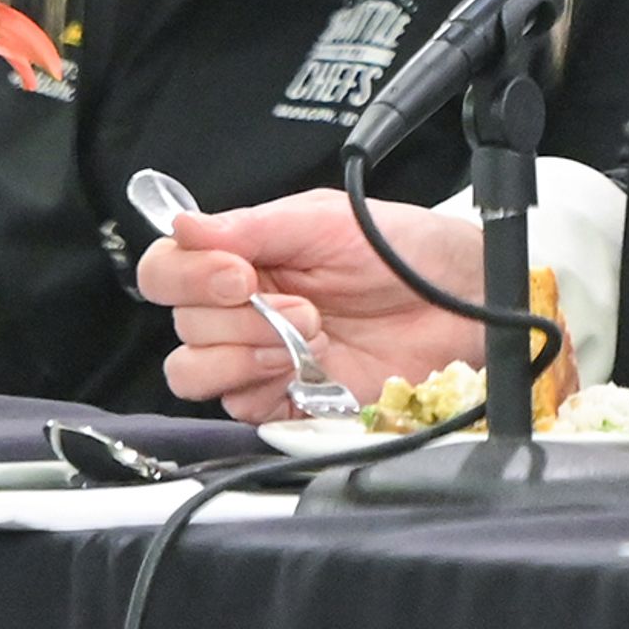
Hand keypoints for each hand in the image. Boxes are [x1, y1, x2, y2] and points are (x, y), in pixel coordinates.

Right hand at [134, 188, 486, 423]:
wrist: (459, 301)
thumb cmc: (404, 252)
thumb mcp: (327, 221)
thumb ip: (252, 226)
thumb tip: (183, 224)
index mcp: (244, 256)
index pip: (168, 270)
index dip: (187, 276)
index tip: (237, 274)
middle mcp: (244, 308)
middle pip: (181, 324)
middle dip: (239, 316)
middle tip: (301, 306)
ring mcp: (261, 356)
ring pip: (194, 370)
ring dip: (244, 353)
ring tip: (306, 338)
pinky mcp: (285, 400)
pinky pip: (238, 407)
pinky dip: (268, 385)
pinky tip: (311, 367)